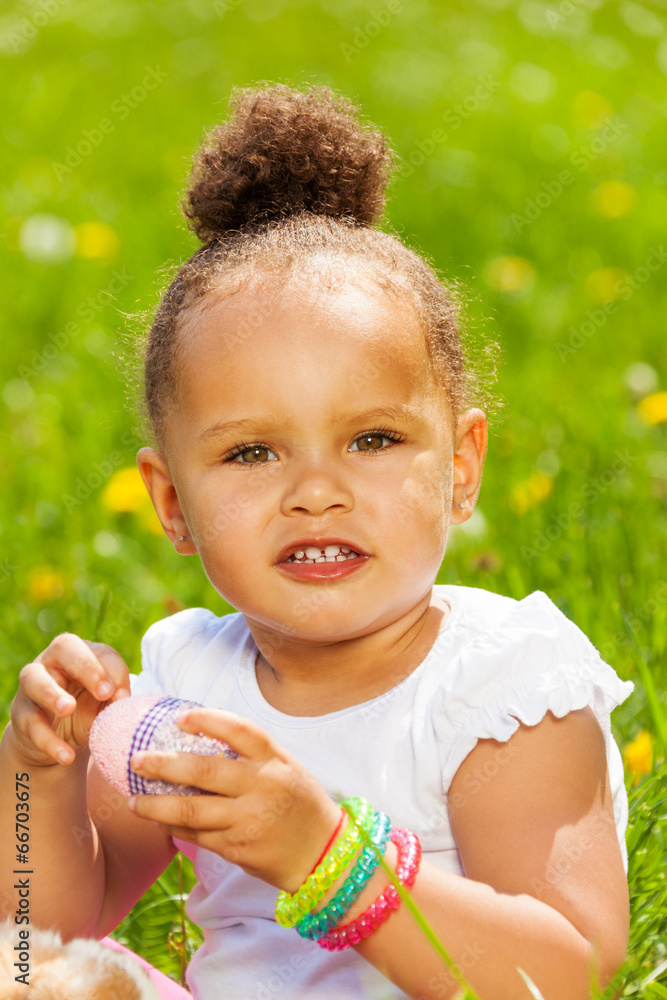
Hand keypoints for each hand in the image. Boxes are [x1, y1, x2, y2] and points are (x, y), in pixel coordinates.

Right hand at [9, 634, 130, 767]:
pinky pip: (31, 723)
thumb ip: (114, 701)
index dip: (115, 672)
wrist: (56, 742)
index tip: (124, 697)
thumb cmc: (86, 712)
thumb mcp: (103, 705)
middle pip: (65, 647)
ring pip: (34, 679)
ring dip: (52, 693)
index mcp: (83, 654)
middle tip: (104, 692)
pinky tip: (66, 756)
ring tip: (68, 709)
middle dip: (87, 667)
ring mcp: (32, 685)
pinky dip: (49, 741)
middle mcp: (54, 661)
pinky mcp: (21, 713)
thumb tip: (125, 705)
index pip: (102, 652)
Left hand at [127, 708, 341, 892]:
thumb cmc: (299, 803)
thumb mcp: (284, 767)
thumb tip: (199, 738)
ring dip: (156, 806)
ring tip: (133, 801)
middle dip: (163, 765)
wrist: (324, 854)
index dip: (207, 720)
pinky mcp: (238, 849)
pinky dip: (174, 828)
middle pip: (203, 771)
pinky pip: (197, 836)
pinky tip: (159, 822)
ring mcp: (248, 820)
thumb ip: (250, 754)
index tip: (179, 719)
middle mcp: (261, 786)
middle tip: (137, 761)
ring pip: (191, 811)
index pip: (238, 730)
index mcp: (273, 760)